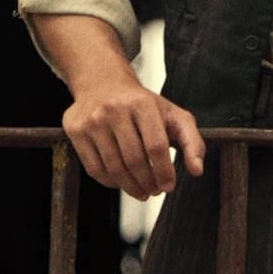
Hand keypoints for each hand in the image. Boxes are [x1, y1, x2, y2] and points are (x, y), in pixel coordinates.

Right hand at [61, 76, 205, 199]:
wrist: (103, 82)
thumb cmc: (143, 104)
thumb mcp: (173, 114)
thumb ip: (192, 141)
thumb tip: (197, 170)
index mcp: (142, 103)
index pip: (156, 146)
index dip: (164, 171)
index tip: (169, 186)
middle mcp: (114, 109)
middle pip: (134, 160)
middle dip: (148, 183)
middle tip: (155, 192)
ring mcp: (92, 120)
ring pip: (113, 168)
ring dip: (131, 187)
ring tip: (142, 192)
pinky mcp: (75, 130)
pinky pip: (94, 169)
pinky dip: (111, 183)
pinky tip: (123, 183)